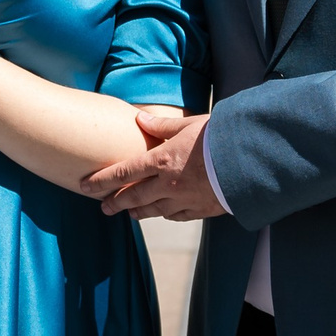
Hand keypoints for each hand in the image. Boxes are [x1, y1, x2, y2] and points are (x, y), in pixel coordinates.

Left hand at [82, 106, 223, 220]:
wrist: (249, 160)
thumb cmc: (219, 136)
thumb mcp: (188, 124)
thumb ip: (161, 126)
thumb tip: (140, 119)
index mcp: (161, 160)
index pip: (123, 173)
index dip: (102, 181)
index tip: (85, 187)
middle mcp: (167, 184)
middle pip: (133, 197)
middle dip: (115, 203)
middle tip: (103, 208)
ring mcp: (184, 199)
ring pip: (153, 211)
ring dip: (138, 212)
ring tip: (128, 214)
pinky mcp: (202, 209)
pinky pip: (177, 216)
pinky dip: (166, 215)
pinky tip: (162, 214)